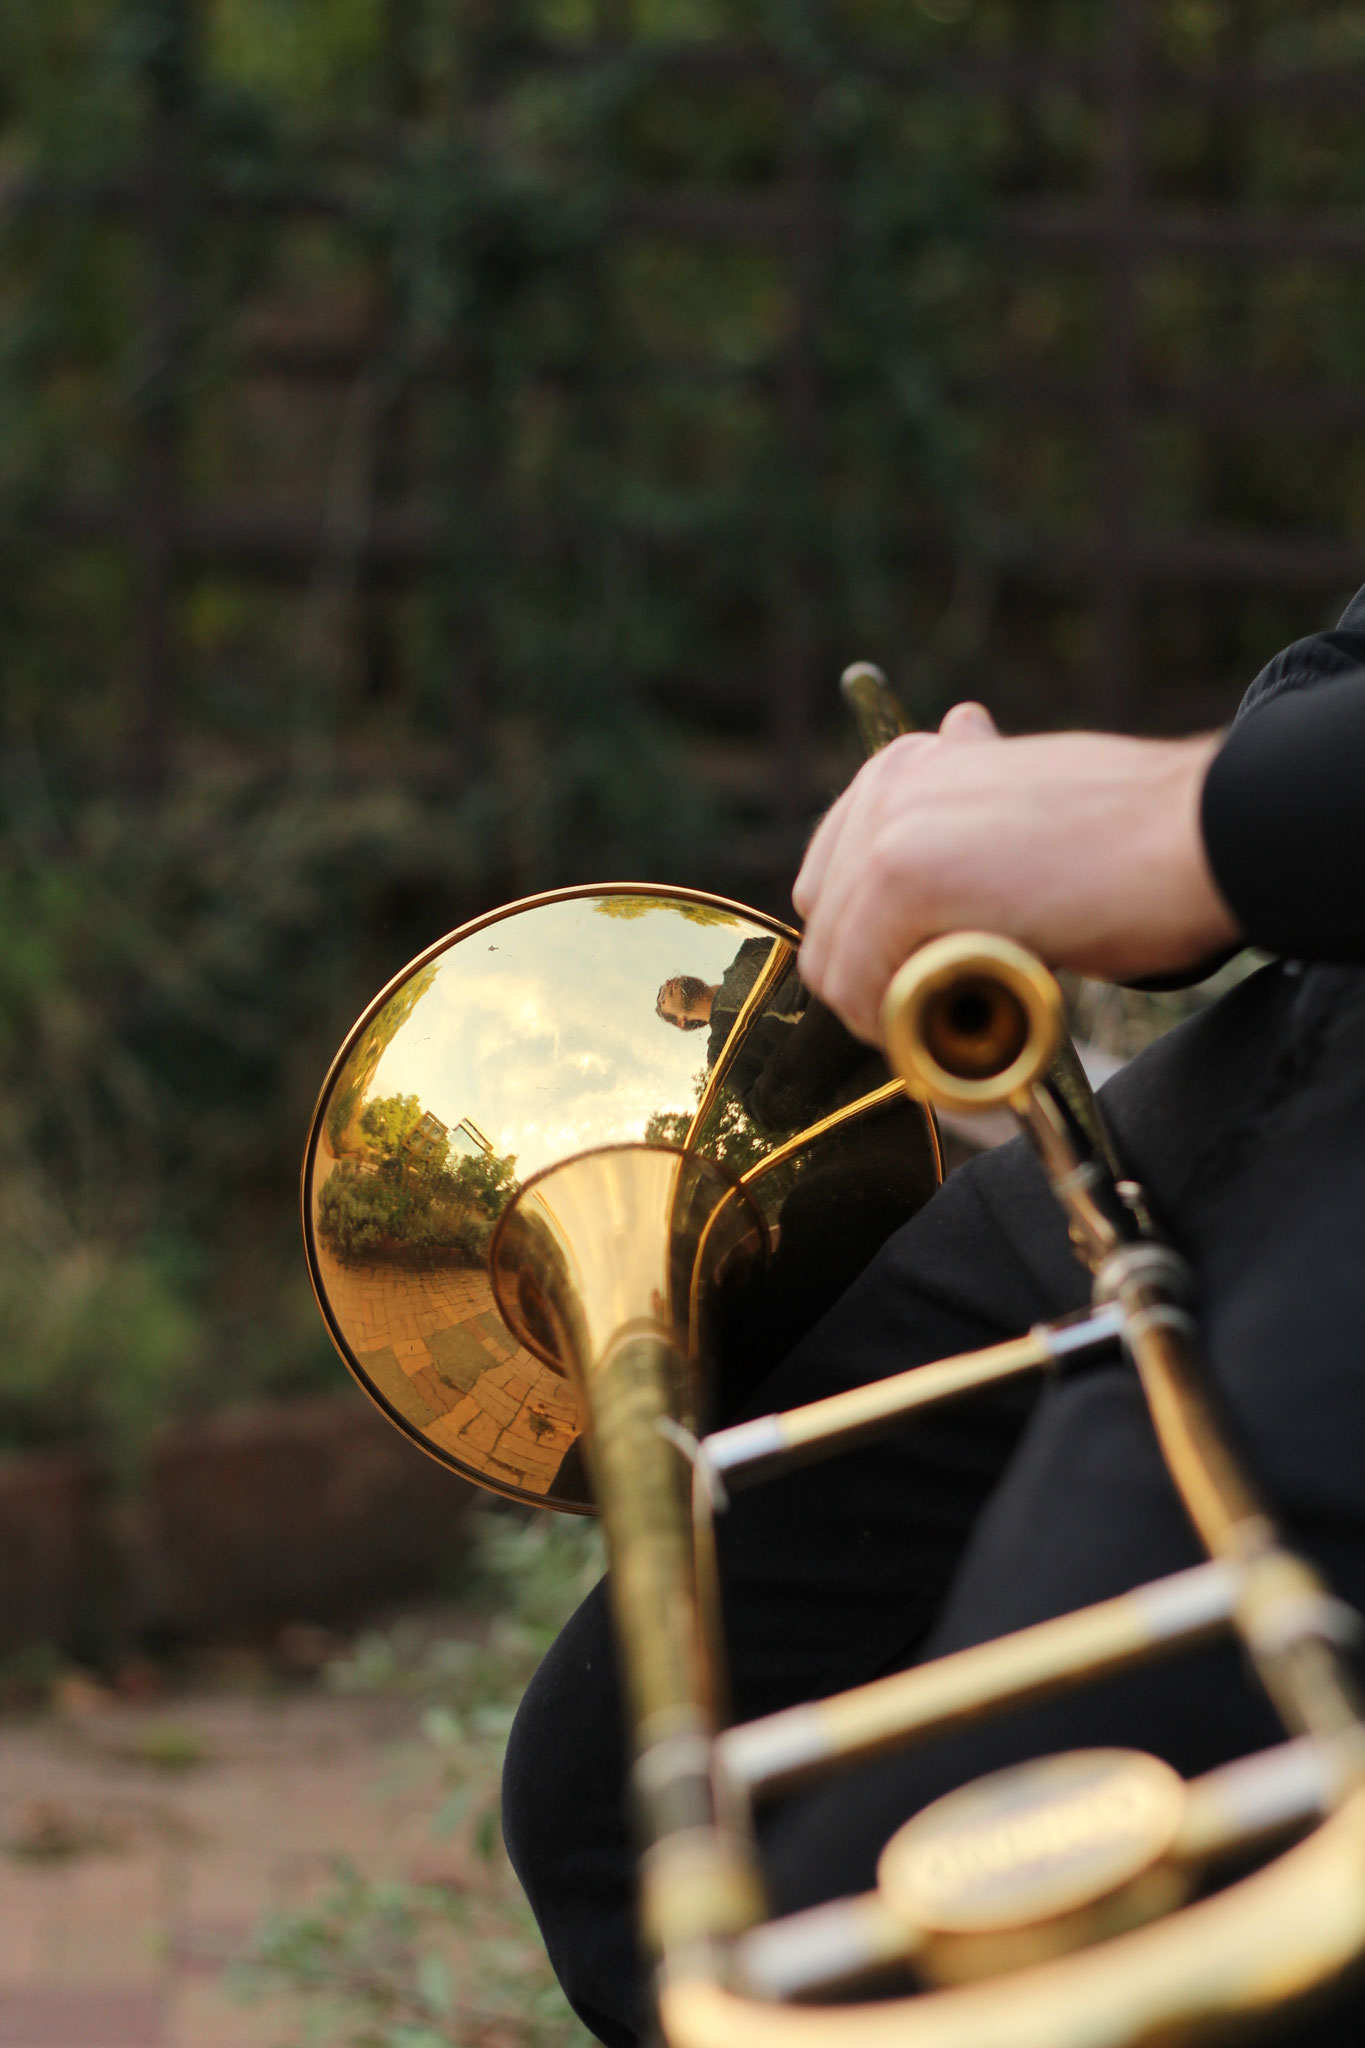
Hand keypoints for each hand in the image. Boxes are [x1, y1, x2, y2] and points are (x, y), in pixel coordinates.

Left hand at [793, 702, 1241, 1044]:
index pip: (836, 880)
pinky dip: (902, 1029)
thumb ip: (979, 795)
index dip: (871, 946)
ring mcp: (887, 828)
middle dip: (874, 984)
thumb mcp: (1034, 794)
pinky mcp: (901, 877)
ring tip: (965, 1031)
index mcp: (913, 765)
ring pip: (838, 964)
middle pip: (827, 924)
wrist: (1203, 833)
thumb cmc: (1138, 832)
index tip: (922, 984)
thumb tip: (958, 730)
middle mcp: (887, 786)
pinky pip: (862, 984)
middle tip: (944, 1022)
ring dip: (891, 1015)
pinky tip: (965, 1030)